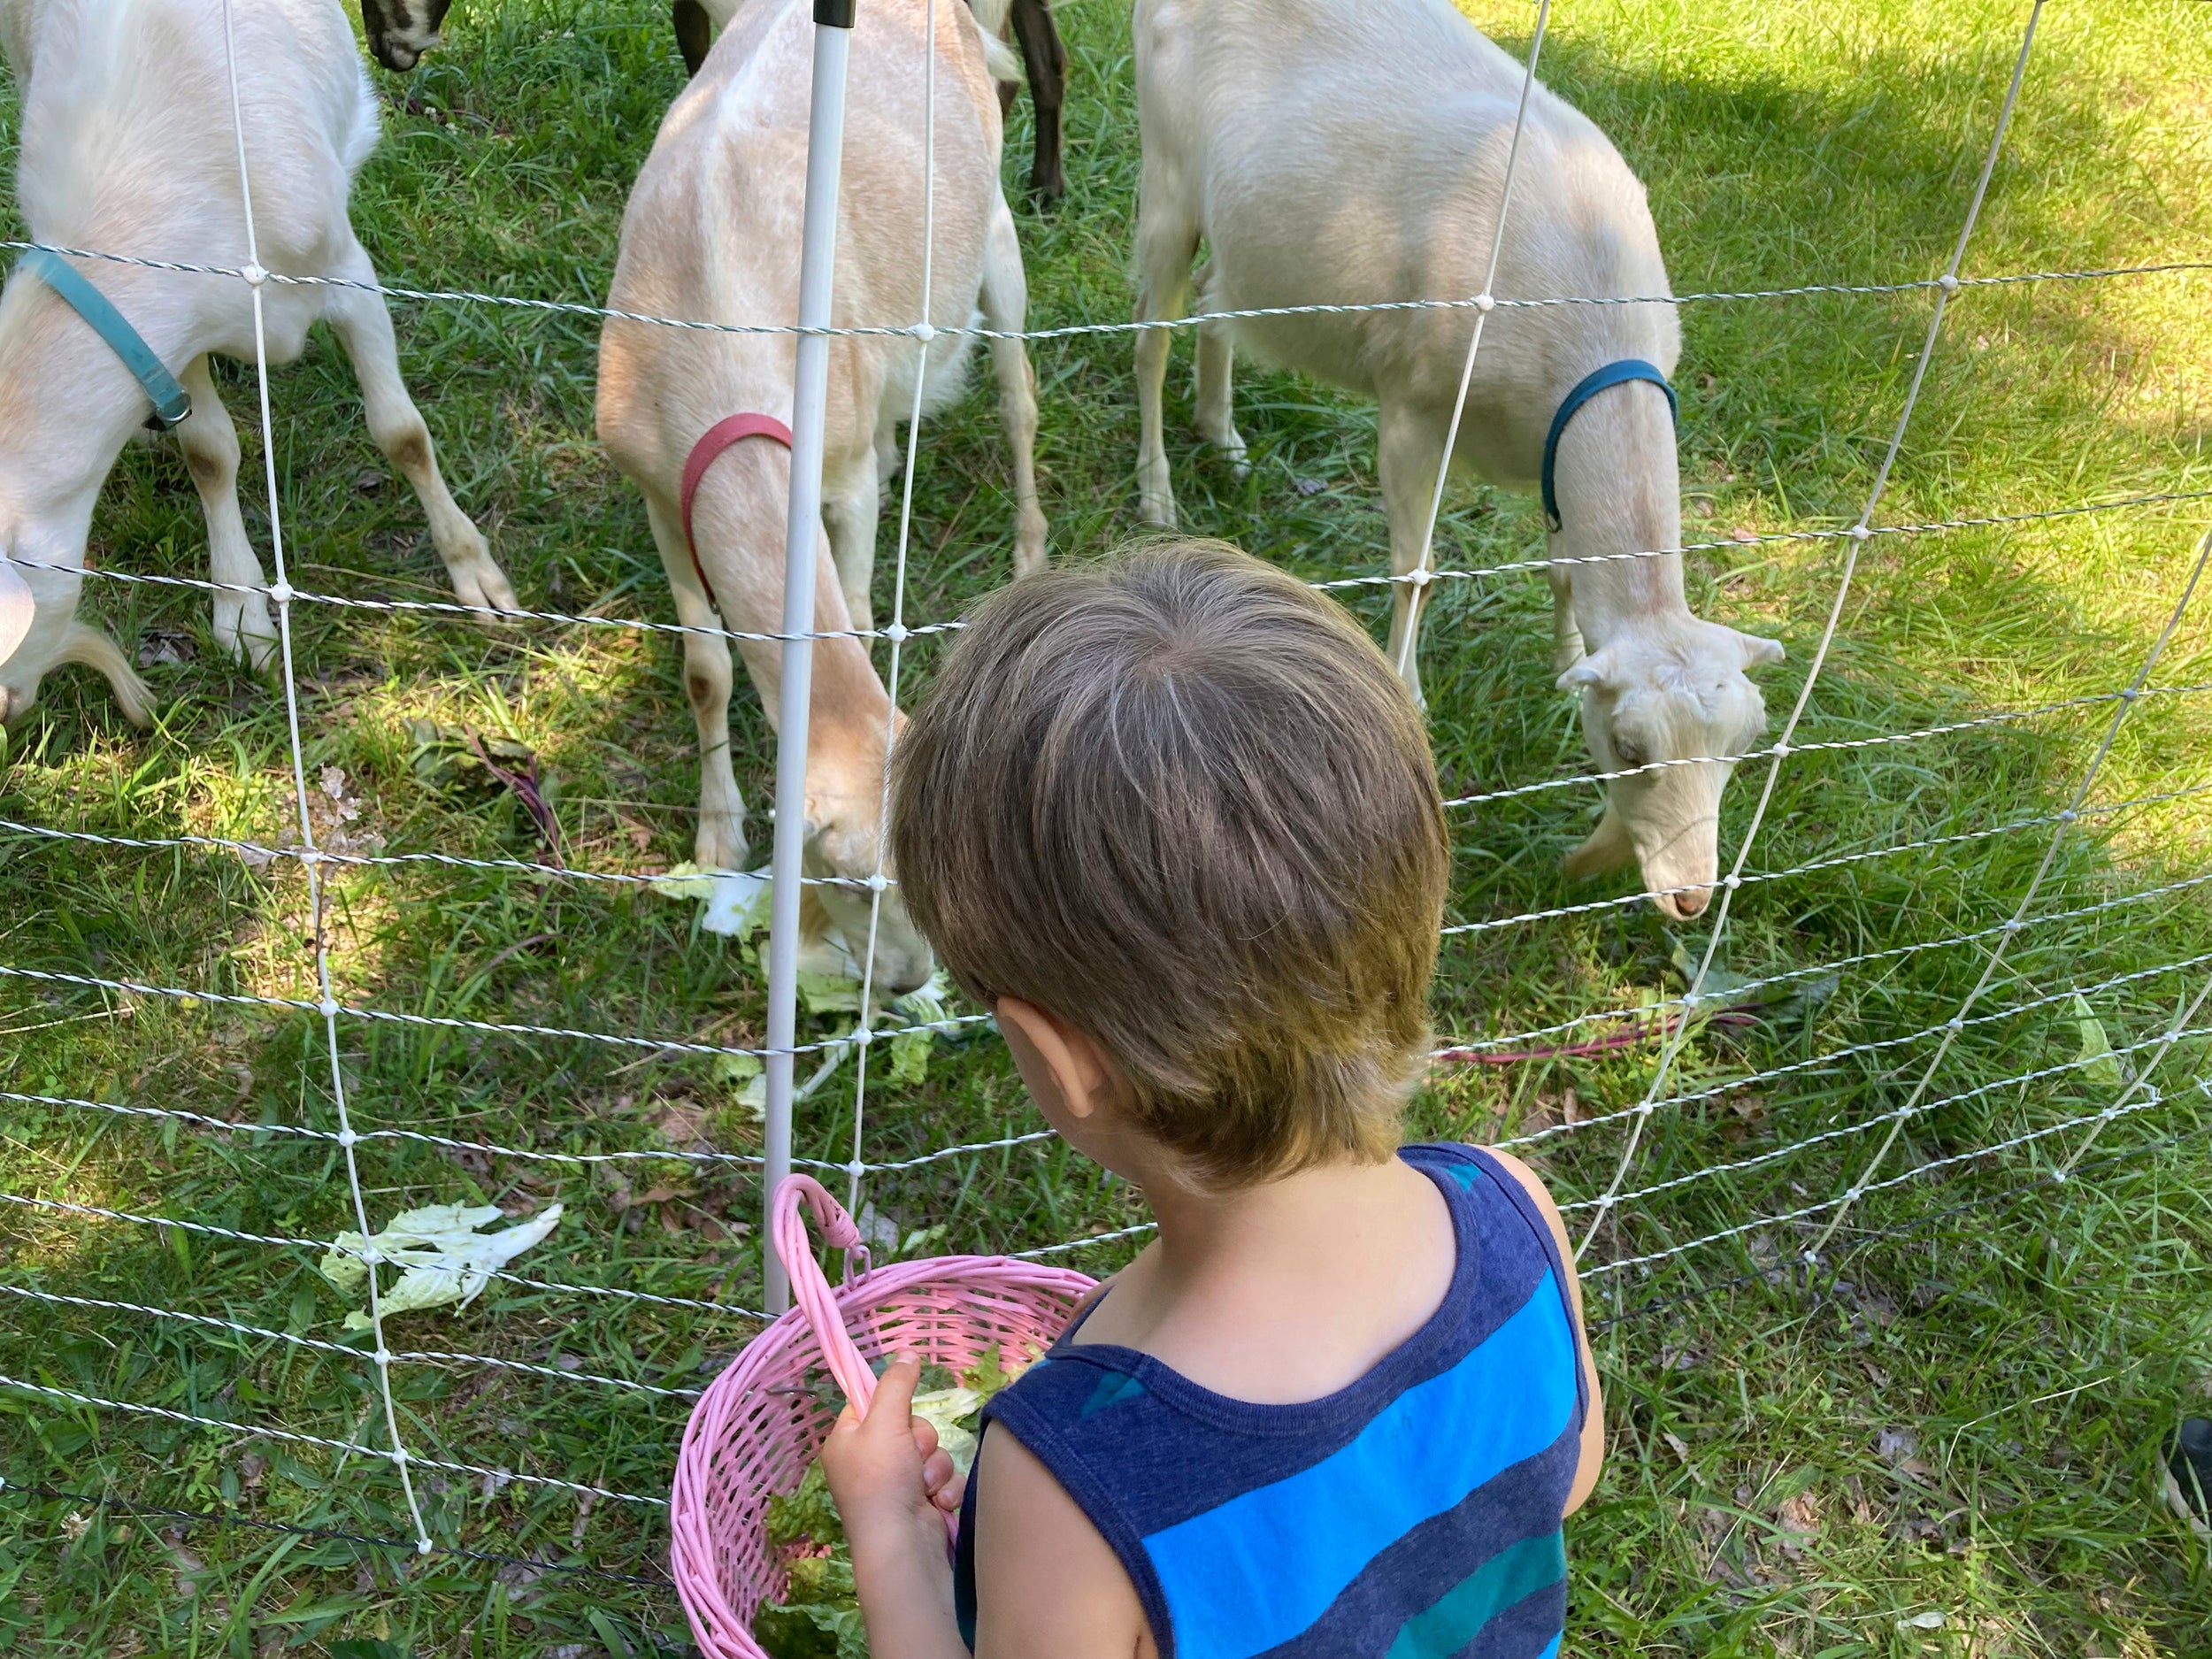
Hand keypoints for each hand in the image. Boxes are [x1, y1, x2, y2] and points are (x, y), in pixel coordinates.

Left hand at [820, 1354, 962, 1560]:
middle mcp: (867, 1462)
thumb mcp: (885, 1422)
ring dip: (935, 1465)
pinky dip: (943, 1487)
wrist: (903, 1546)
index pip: (868, 1403)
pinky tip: (937, 1502)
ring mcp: (894, 1483)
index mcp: (846, 1441)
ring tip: (924, 1485)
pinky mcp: (920, 1501)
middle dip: (920, 1439)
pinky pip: (942, 1476)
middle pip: (907, 1424)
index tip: (901, 1407)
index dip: (889, 1402)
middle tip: (912, 1454)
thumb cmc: (882, 1480)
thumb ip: (897, 1383)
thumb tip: (906, 1351)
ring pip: (930, 1450)